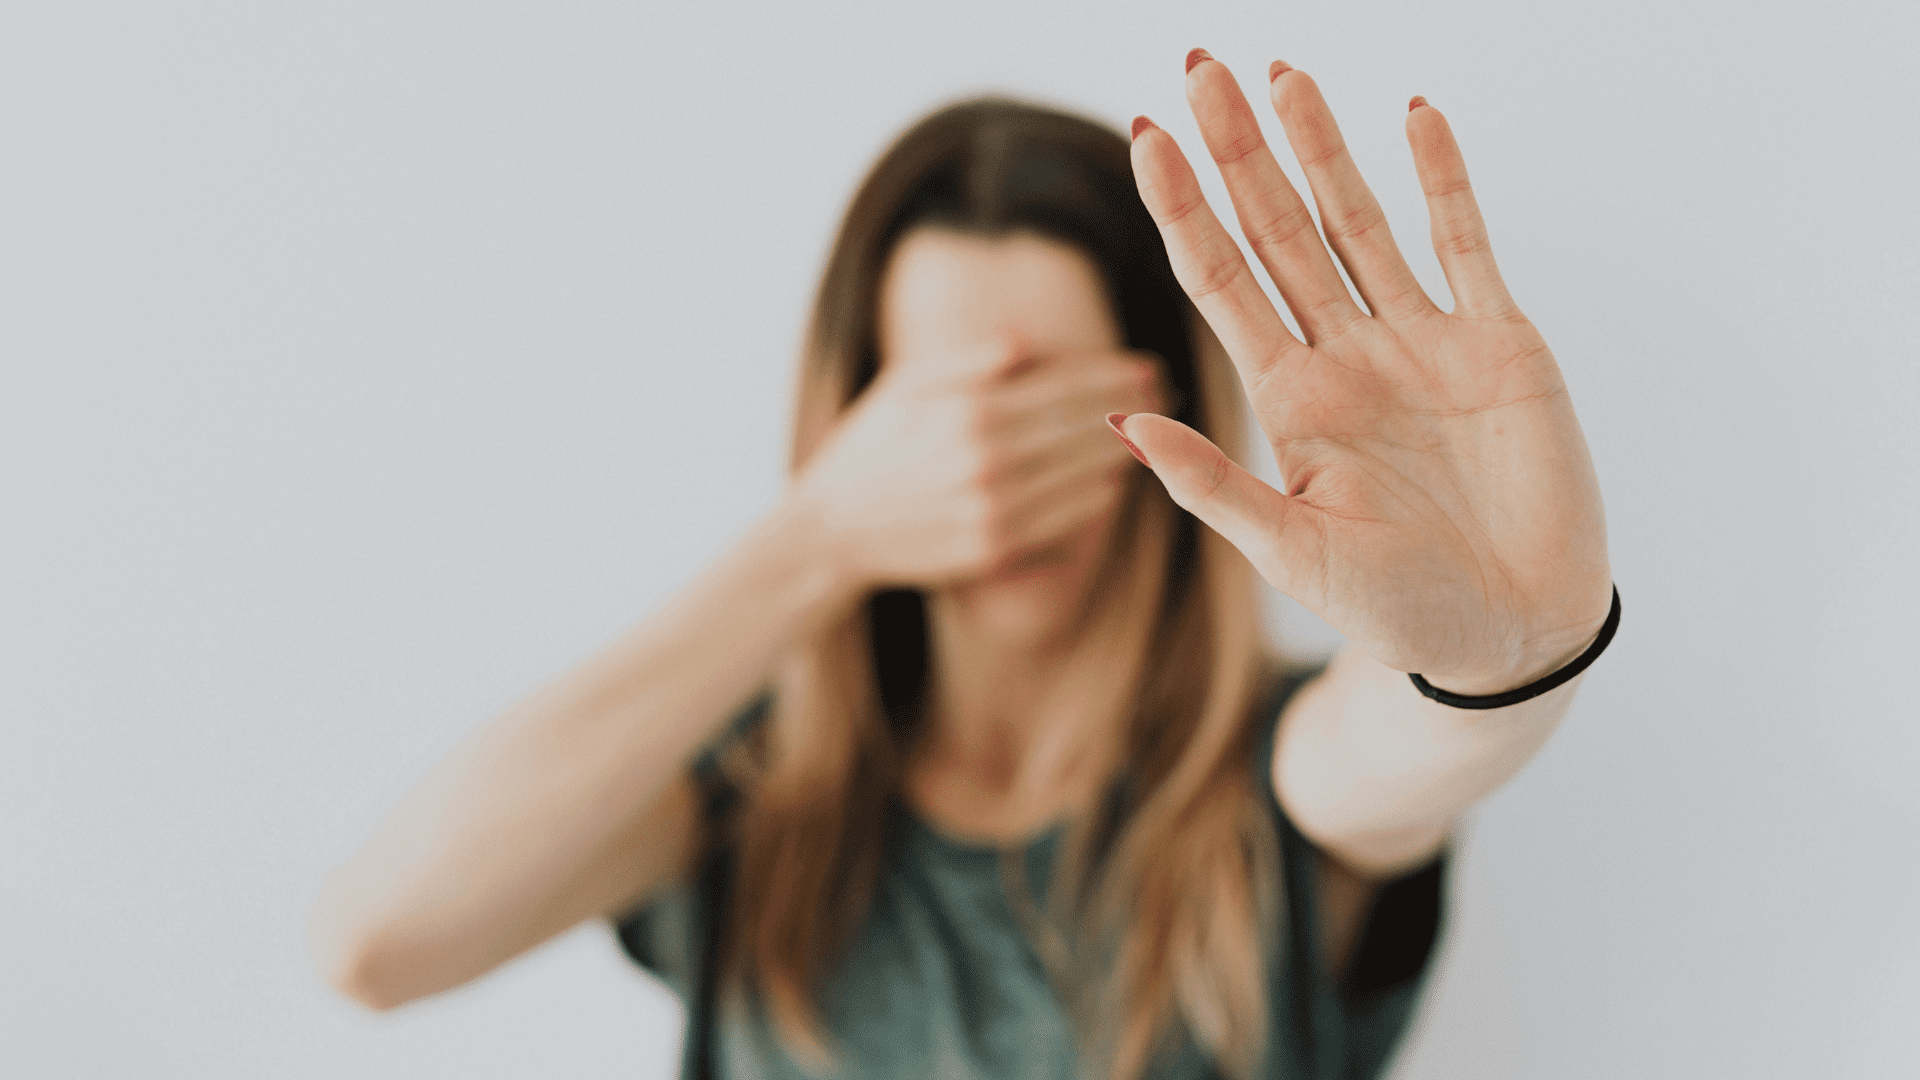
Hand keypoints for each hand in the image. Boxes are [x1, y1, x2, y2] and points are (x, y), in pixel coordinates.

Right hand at [793, 337, 1162, 590]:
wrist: (830, 532)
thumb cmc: (868, 448)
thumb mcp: (904, 386)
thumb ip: (967, 362)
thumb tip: (1027, 344)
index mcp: (967, 411)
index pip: (1061, 386)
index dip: (1111, 375)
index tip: (1148, 365)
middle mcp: (986, 459)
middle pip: (1082, 429)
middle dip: (1131, 409)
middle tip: (1167, 396)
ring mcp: (992, 509)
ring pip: (1082, 476)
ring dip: (1124, 455)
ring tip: (1154, 436)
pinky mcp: (994, 551)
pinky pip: (1063, 523)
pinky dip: (1095, 501)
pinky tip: (1114, 484)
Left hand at [1117, 53, 1610, 690]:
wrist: (1513, 633)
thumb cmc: (1398, 609)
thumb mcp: (1294, 554)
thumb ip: (1213, 487)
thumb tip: (1121, 425)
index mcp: (1289, 402)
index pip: (1220, 282)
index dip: (1182, 212)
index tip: (1144, 139)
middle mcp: (1345, 357)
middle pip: (1278, 232)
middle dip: (1238, 153)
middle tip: (1198, 69)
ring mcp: (1420, 342)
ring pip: (1359, 221)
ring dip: (1322, 147)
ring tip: (1280, 74)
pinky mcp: (1497, 342)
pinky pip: (1466, 243)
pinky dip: (1445, 179)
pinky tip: (1414, 116)